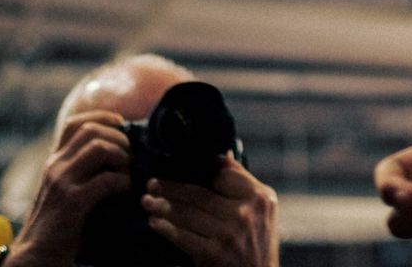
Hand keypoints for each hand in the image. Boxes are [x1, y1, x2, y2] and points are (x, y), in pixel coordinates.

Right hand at [5, 112, 131, 266]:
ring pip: (99, 148)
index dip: (102, 117)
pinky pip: (105, 180)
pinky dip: (122, 182)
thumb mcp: (62, 190)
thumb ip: (78, 171)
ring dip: (122, 157)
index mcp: (53, 162)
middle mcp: (55, 167)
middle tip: (132, 156)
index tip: (120, 124)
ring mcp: (62, 183)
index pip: (74, 123)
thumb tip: (114, 154)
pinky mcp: (72, 203)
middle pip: (91, 131)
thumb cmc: (56, 226)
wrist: (36, 256)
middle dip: (119, 138)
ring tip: (128, 173)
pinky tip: (125, 191)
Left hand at [142, 156, 277, 266]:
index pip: (223, 176)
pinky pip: (184, 237)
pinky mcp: (214, 254)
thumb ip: (244, 183)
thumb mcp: (263, 210)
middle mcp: (245, 214)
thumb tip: (224, 156)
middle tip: (151, 183)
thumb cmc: (258, 244)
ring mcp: (228, 235)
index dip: (199, 171)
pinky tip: (155, 223)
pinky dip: (166, 229)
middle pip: (200, 194)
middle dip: (171, 188)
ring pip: (188, 214)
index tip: (177, 166)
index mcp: (259, 198)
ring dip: (163, 206)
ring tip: (147, 201)